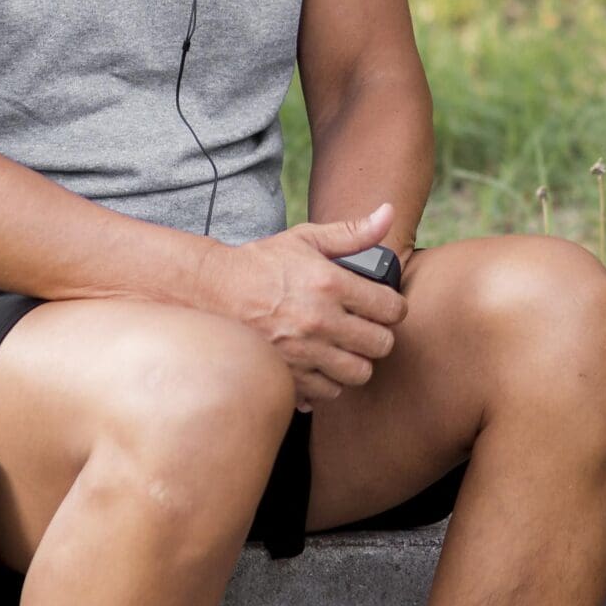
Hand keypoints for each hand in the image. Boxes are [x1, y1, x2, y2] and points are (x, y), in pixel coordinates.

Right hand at [209, 204, 409, 408]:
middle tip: (368, 329)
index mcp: (330, 284)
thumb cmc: (261, 263)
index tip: (386, 308)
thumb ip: (352, 232)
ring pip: (358, 374)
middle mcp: (319, 321)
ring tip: (347, 349)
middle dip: (380, 337)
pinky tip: (321, 364)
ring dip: (357, 362)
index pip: (390, 308)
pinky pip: (327, 392)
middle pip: (381, 345)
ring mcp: (303, 351)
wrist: (211, 291)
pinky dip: (329, 382)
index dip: (394, 308)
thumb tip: (388, 212)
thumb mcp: (306, 239)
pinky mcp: (287, 374)